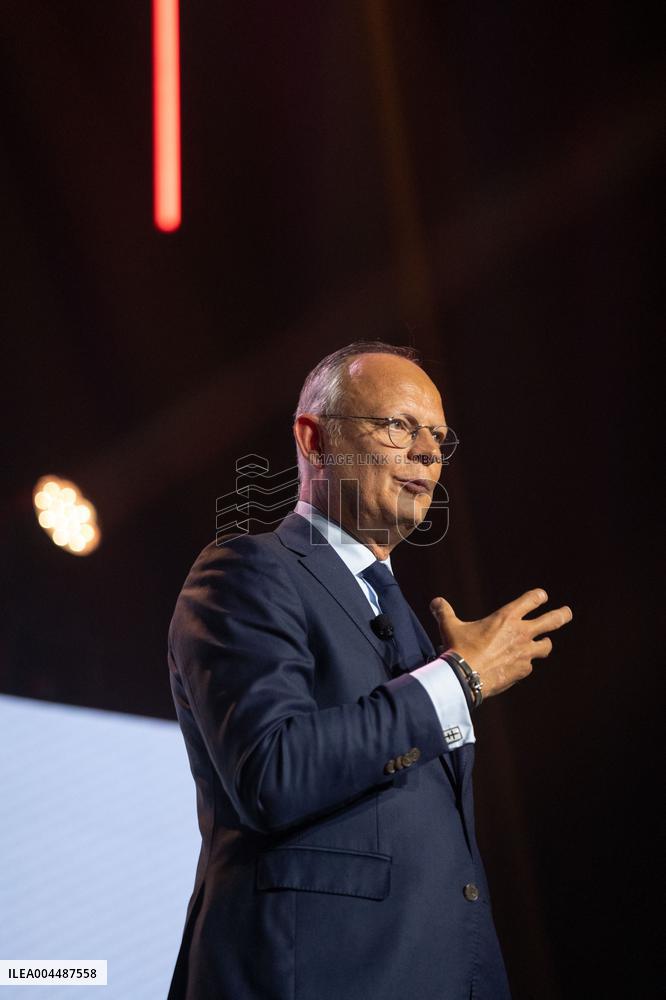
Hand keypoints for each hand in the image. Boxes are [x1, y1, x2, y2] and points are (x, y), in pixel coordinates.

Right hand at [430, 589, 572, 698]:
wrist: (464, 677)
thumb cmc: (458, 648)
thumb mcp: (449, 626)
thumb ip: (444, 612)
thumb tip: (435, 602)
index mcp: (507, 617)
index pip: (532, 599)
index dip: (538, 596)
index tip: (542, 596)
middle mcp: (521, 632)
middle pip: (552, 621)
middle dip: (561, 615)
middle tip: (567, 613)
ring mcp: (525, 653)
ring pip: (546, 646)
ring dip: (544, 644)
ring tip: (542, 644)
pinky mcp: (522, 670)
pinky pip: (529, 666)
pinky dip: (525, 664)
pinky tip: (516, 667)